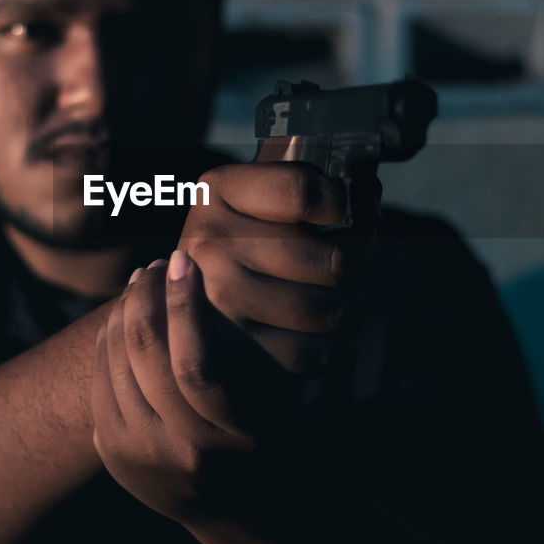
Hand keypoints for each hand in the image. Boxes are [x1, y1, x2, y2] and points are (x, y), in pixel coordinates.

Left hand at [91, 251, 287, 525]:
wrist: (236, 508)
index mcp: (227, 438)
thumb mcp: (272, 400)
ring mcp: (136, 456)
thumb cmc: (265, 434)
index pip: (194, 364)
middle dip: (147, 296)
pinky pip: (99, 378)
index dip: (184, 304)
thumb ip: (241, 349)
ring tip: (143, 281)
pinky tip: (125, 317)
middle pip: (144, 355)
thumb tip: (200, 275)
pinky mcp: (109, 454)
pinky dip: (109, 338)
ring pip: (114, 360)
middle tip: (159, 264)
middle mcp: (177, 452)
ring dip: (125, 311)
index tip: (187, 260)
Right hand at [176, 163, 356, 375]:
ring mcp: (215, 296)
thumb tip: (355, 209)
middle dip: (345, 273)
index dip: (335, 204)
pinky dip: (318, 350)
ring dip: (338, 314)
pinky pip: (305, 352)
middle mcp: (209, 240)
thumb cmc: (242, 252)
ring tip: (328, 307)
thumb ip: (296, 197)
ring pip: (323, 310)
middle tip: (337, 275)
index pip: (302, 191)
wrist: (189, 316)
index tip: (336, 214)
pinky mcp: (227, 349)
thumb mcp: (253, 206)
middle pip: (329, 260)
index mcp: (218, 190)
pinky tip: (308, 336)